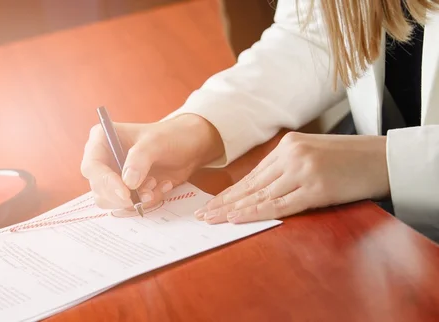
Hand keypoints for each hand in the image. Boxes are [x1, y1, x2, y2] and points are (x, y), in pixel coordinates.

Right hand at [81, 114, 223, 209]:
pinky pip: (128, 205)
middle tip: (147, 191)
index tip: (126, 192)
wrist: (188, 146)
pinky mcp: (126, 189)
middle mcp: (103, 159)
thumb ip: (140, 159)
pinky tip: (162, 185)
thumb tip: (127, 183)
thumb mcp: (156, 142)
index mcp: (102, 140)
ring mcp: (113, 176)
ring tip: (156, 183)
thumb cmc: (170, 136)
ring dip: (136, 199)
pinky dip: (146, 200)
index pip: (92, 166)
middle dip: (124, 195)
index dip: (106, 182)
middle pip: (99, 188)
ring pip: (111, 200)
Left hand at [195, 132, 389, 223]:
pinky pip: (280, 205)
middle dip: (224, 202)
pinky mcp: (315, 188)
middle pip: (250, 184)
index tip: (211, 203)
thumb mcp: (312, 154)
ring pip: (260, 195)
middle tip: (202, 214)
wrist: (382, 157)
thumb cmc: (348, 159)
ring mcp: (302, 171)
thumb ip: (287, 167)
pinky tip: (238, 218)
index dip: (230, 192)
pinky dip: (256, 212)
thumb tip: (260, 188)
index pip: (252, 175)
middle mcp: (291, 156)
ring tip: (212, 220)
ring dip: (233, 209)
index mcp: (288, 146)